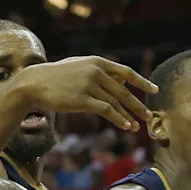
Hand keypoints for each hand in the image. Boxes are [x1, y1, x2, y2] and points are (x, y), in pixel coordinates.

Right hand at [21, 56, 156, 131]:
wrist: (35, 83)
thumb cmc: (57, 77)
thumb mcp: (79, 66)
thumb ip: (99, 71)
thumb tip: (119, 79)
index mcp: (97, 61)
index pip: (126, 72)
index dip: (142, 81)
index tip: (155, 89)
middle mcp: (96, 71)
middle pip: (124, 90)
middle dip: (138, 104)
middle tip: (149, 115)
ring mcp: (90, 85)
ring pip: (116, 102)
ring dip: (129, 116)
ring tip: (137, 126)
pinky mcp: (83, 99)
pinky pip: (106, 111)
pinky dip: (118, 119)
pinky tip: (126, 126)